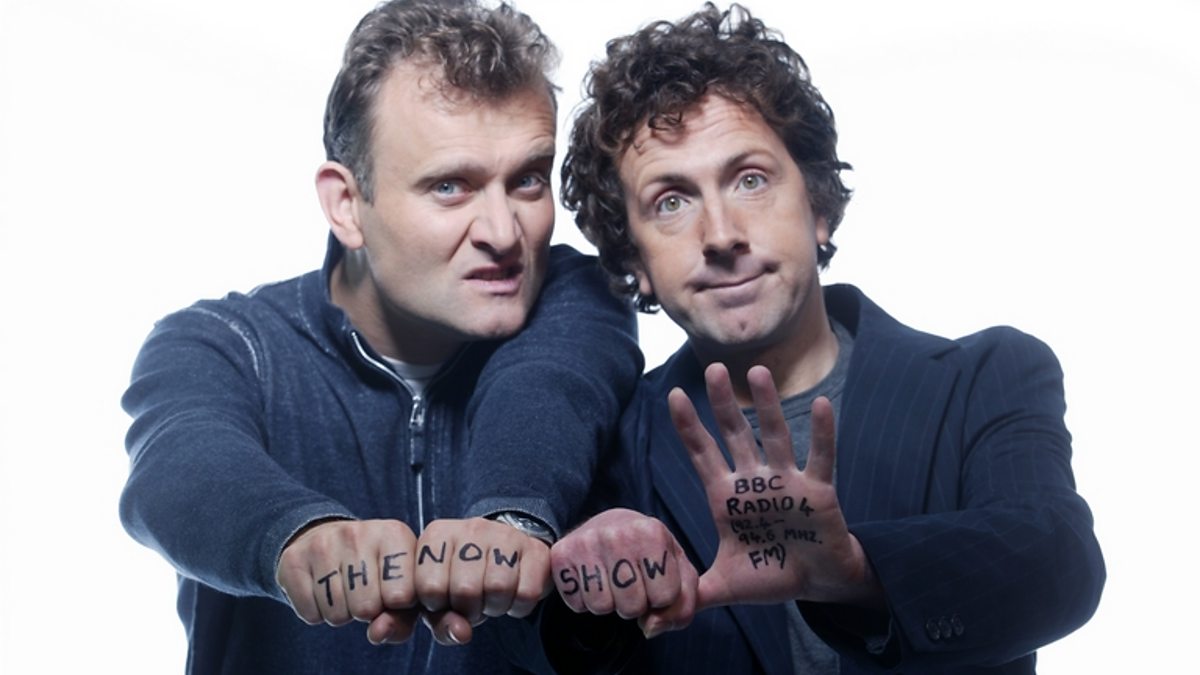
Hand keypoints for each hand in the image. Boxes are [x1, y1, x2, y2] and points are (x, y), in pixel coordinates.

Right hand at [275, 519, 421, 644]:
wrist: (327, 539)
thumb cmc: (375, 572)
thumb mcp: (401, 587)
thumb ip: (402, 618)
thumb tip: (377, 633)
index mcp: (394, 534)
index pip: (403, 596)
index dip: (397, 606)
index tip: (392, 592)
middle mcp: (358, 533)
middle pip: (366, 608)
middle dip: (367, 612)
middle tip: (364, 592)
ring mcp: (323, 543)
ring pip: (336, 614)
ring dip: (342, 613)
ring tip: (344, 590)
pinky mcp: (294, 559)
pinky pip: (310, 614)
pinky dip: (317, 613)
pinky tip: (322, 591)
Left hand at [412, 517, 552, 644]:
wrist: (506, 553)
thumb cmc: (463, 579)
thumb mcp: (442, 599)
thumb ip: (440, 622)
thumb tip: (461, 633)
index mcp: (437, 536)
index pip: (429, 588)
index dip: (440, 606)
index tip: (447, 599)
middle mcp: (470, 527)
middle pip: (466, 589)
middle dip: (471, 609)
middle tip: (475, 602)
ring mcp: (505, 534)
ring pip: (499, 588)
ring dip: (497, 607)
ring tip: (493, 597)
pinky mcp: (536, 548)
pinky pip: (528, 593)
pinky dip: (520, 607)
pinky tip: (513, 595)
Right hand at [550, 508, 698, 637]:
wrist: (611, 526)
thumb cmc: (650, 554)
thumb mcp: (679, 572)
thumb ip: (685, 605)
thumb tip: (650, 628)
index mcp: (652, 532)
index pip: (666, 597)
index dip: (663, 598)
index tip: (655, 578)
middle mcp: (617, 533)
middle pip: (632, 607)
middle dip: (635, 604)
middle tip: (631, 580)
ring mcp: (586, 543)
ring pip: (601, 608)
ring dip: (609, 603)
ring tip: (612, 580)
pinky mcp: (562, 555)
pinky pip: (577, 604)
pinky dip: (585, 601)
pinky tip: (593, 579)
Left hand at [673, 363, 881, 610]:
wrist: (815, 583)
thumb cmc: (769, 575)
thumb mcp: (723, 586)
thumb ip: (691, 594)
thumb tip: (653, 624)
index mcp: (726, 498)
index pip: (702, 455)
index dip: (688, 427)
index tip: (672, 395)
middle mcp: (753, 482)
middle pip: (735, 435)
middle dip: (723, 404)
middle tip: (711, 369)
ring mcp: (786, 482)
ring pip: (775, 436)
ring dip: (768, 406)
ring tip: (758, 372)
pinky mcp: (818, 491)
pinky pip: (821, 457)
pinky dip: (821, 433)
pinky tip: (821, 404)